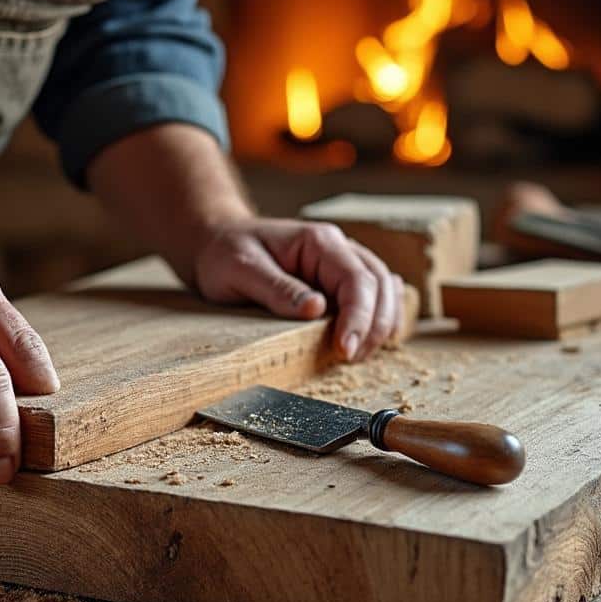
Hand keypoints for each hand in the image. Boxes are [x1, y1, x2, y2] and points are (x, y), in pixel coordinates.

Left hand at [188, 217, 404, 360]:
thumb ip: (278, 288)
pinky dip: (377, 319)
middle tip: (351, 359)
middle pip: (380, 285)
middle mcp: (338, 249)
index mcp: (318, 241)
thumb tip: (317, 308)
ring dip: (380, 325)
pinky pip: (372, 297)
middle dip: (373, 326)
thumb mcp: (241, 269)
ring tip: (357, 356)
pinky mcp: (337, 282)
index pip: (356, 278)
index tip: (345, 350)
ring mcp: (341, 264)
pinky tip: (371, 340)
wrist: (216, 243)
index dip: (358, 317)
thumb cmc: (225, 253)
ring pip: (384, 290)